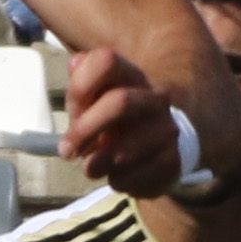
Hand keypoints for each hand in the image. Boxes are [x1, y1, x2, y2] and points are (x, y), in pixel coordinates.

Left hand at [62, 41, 183, 194]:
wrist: (155, 151)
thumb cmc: (113, 123)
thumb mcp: (91, 103)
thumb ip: (81, 88)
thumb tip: (75, 64)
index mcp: (130, 76)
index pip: (106, 61)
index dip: (81, 85)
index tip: (72, 110)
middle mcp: (154, 98)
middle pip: (121, 102)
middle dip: (86, 130)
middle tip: (67, 151)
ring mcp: (167, 129)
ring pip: (125, 149)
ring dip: (98, 164)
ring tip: (91, 169)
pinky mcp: (173, 160)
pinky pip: (136, 175)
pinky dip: (118, 181)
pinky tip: (116, 177)